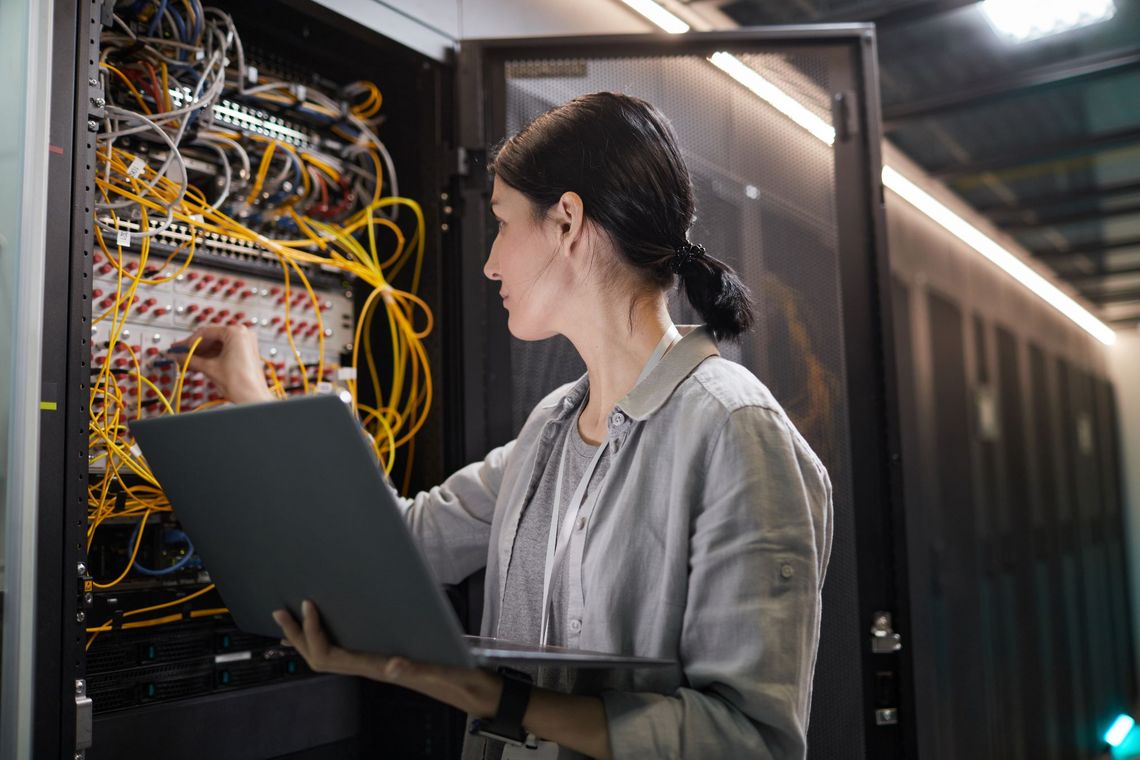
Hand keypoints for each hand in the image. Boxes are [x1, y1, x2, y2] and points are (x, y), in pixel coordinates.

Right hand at [168, 325, 273, 403]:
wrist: (254, 398)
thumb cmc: (241, 384)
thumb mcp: (210, 368)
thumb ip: (190, 359)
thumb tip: (176, 355)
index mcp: (236, 333)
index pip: (205, 332)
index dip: (189, 341)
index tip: (178, 348)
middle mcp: (243, 334)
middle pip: (211, 337)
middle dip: (194, 348)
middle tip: (179, 353)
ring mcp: (245, 343)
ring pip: (217, 344)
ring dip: (201, 353)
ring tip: (186, 360)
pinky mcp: (245, 352)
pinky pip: (224, 350)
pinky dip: (211, 356)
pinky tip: (198, 362)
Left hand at [272, 600, 502, 716]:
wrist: (479, 693)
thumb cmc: (464, 681)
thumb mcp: (444, 672)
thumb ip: (419, 669)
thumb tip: (392, 665)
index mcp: (381, 668)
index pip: (331, 655)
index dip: (313, 632)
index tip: (308, 606)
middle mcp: (375, 668)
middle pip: (322, 657)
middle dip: (297, 635)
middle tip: (280, 611)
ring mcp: (380, 666)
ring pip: (332, 656)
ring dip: (309, 637)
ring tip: (295, 617)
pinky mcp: (389, 661)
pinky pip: (349, 652)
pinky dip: (332, 637)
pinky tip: (332, 627)